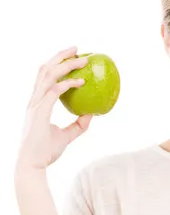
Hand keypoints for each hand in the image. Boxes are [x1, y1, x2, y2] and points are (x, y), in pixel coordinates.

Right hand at [15, 46, 92, 171]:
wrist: (32, 165)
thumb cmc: (46, 153)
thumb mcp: (66, 136)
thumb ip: (78, 125)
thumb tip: (92, 114)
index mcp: (36, 104)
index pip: (44, 77)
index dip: (56, 64)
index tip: (71, 57)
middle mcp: (34, 101)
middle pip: (44, 70)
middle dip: (60, 56)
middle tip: (77, 49)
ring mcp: (35, 105)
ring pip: (48, 75)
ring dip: (66, 65)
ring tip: (82, 59)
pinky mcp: (39, 112)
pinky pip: (54, 92)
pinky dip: (67, 84)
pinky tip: (81, 82)